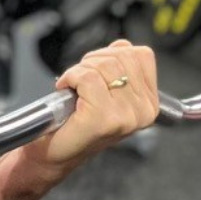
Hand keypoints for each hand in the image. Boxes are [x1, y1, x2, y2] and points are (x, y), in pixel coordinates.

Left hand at [20, 40, 158, 180]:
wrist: (51, 153)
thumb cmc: (74, 123)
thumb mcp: (106, 92)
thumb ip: (119, 69)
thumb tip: (121, 46)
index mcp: (150, 103)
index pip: (141, 55)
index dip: (111, 54)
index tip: (94, 71)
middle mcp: (143, 111)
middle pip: (121, 56)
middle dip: (92, 61)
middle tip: (78, 80)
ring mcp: (126, 116)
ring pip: (104, 65)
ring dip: (80, 70)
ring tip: (73, 87)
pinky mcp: (103, 118)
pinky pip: (87, 78)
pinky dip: (70, 78)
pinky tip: (65, 91)